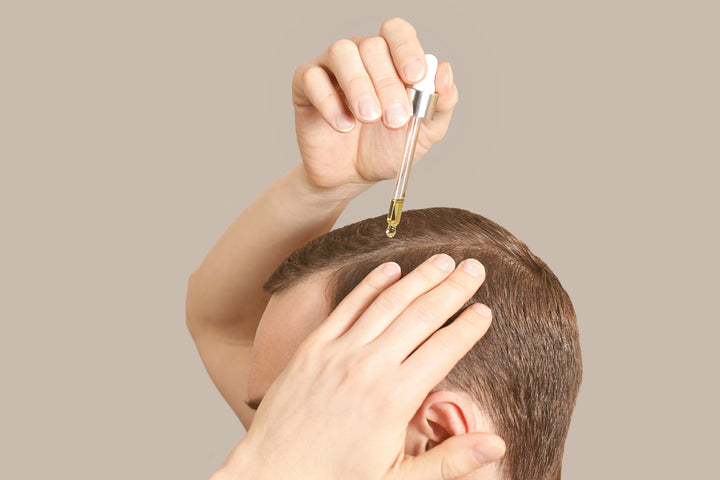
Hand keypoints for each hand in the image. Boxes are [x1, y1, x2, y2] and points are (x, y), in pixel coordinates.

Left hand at [217, 255, 504, 479]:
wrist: (272, 475)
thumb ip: (449, 462)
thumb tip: (498, 444)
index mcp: (395, 398)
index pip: (444, 349)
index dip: (468, 326)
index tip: (485, 309)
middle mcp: (369, 366)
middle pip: (421, 316)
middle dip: (452, 289)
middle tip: (475, 267)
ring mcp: (338, 352)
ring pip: (388, 303)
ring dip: (419, 278)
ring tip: (443, 260)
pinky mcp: (313, 347)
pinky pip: (347, 307)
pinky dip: (371, 284)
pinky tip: (391, 269)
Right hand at [292, 18, 458, 194]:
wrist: (351, 176)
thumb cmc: (386, 149)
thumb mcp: (424, 132)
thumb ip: (441, 103)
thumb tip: (444, 71)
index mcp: (392, 59)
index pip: (397, 32)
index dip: (406, 48)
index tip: (414, 77)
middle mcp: (361, 55)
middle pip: (372, 46)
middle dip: (387, 84)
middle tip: (394, 119)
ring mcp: (331, 67)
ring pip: (341, 52)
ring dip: (358, 85)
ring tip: (368, 118)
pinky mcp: (305, 84)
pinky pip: (312, 77)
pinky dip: (329, 102)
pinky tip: (343, 126)